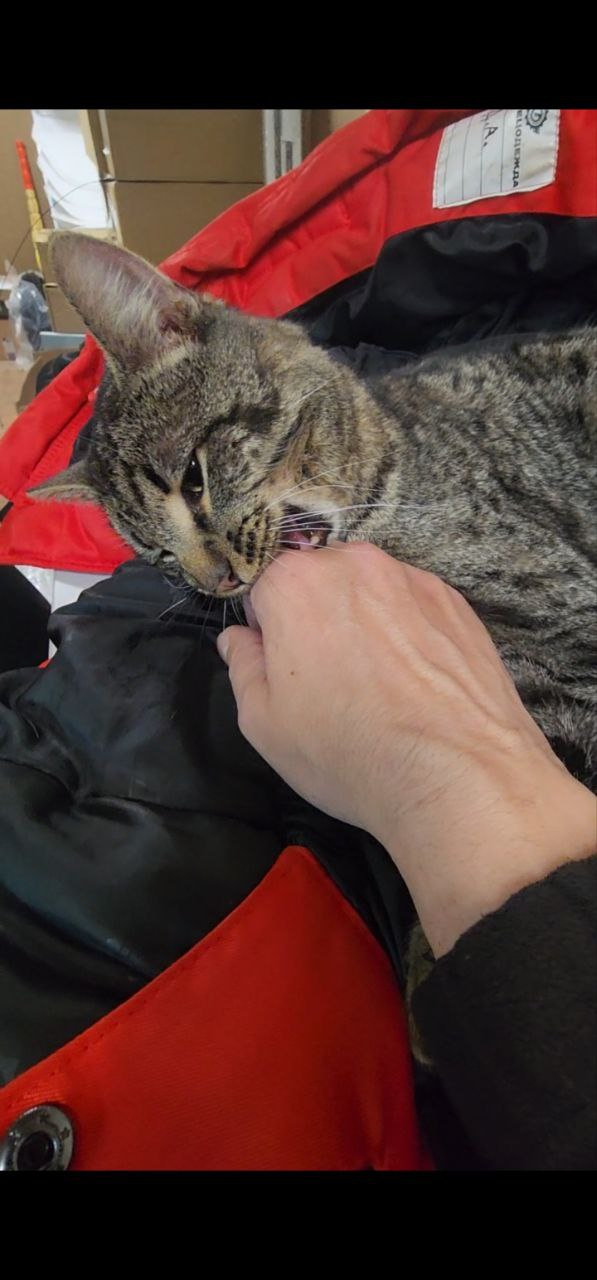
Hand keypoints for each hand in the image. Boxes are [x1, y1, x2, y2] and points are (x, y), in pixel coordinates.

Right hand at [218, 544, 595, 955]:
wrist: (460, 776)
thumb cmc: (348, 751)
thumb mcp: (264, 724)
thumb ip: (243, 667)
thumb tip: (239, 639)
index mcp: (296, 582)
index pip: (262, 584)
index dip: (266, 627)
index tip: (280, 666)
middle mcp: (355, 564)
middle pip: (319, 580)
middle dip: (316, 619)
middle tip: (328, 682)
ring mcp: (413, 579)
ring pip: (371, 594)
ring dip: (365, 625)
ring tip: (379, 689)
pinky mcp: (457, 603)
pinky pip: (415, 610)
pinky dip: (409, 636)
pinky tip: (415, 687)